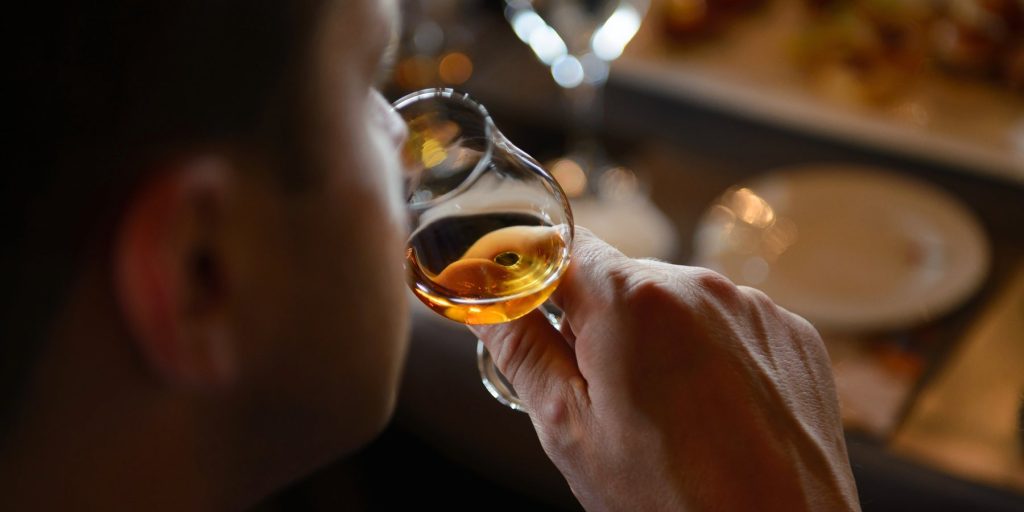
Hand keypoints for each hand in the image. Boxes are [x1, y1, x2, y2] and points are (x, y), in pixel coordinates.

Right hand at [473, 229, 859, 510]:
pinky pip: (728, 325)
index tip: (526, 311)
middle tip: (600, 397)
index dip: (536, 275)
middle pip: (620, 280)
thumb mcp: (570, 430)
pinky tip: (712, 414)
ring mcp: (753, 309)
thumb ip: (520, 348)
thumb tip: (480, 296)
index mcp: (634, 302)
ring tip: (666, 416)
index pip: (563, 246)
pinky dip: (709, 356)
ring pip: (675, 305)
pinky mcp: (792, 335)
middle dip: (597, 324)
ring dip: (655, 341)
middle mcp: (700, 286)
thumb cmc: (670, 500)